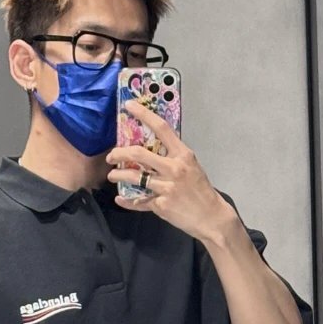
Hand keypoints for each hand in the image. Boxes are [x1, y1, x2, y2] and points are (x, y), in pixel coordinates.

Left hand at [104, 101, 234, 245]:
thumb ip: (173, 157)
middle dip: (119, 153)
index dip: (143, 114)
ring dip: (118, 175)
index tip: (129, 106)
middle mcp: (174, 168)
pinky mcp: (161, 205)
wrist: (211, 217)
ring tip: (112, 176)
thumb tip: (153, 149)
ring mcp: (166, 188)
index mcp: (183, 155)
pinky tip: (121, 199)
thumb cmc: (201, 190)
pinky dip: (127, 201)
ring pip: (134, 178)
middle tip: (111, 156)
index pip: (161, 128)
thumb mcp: (192, 167)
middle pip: (139, 154)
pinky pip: (139, 201)